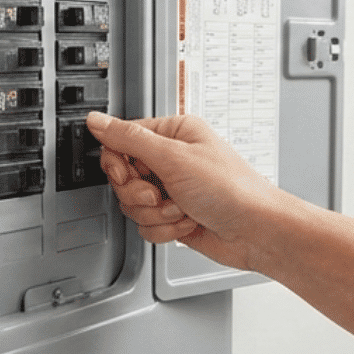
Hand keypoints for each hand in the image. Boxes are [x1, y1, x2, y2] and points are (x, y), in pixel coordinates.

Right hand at [86, 111, 288, 271]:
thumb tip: (97, 121)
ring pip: (133, 205)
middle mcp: (172, 159)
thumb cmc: (231, 189)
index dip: (118, 163)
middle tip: (160, 193)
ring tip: (182, 208)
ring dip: (156, 213)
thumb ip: (129, 139)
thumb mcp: (174, 158)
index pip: (122, 141)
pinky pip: (147, 225)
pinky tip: (186, 224)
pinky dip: (164, 229)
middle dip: (140, 193)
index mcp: (173, 133)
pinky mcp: (174, 216)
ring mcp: (173, 189)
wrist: (256, 232)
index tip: (126, 174)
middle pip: (124, 177)